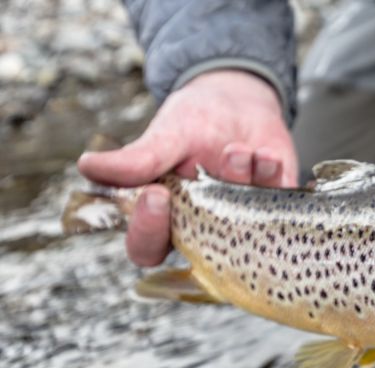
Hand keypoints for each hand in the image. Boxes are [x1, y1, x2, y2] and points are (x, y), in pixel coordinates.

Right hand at [77, 69, 297, 266]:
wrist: (240, 100)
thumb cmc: (195, 122)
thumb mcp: (165, 135)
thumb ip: (137, 159)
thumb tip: (89, 167)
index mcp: (166, 218)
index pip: (146, 247)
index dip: (147, 232)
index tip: (154, 196)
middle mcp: (204, 228)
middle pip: (198, 252)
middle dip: (205, 215)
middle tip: (203, 177)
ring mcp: (242, 220)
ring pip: (243, 225)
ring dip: (240, 183)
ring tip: (238, 149)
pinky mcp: (276, 206)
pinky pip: (278, 204)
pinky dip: (271, 175)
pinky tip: (266, 154)